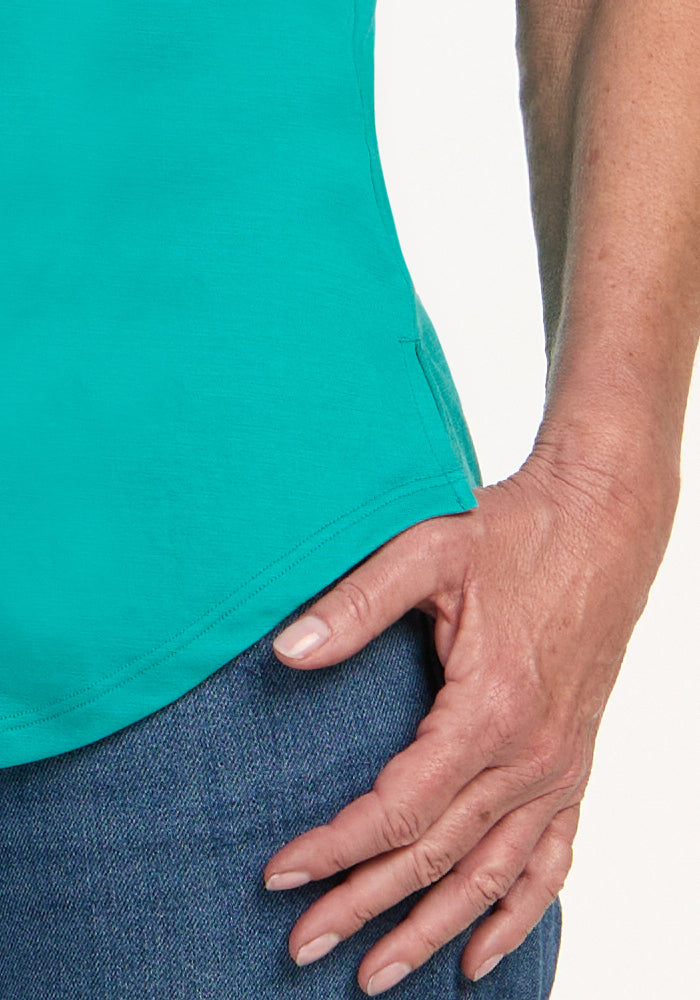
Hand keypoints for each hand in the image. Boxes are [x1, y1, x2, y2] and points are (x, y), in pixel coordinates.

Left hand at [263, 444, 672, 994]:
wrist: (601, 526)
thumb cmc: (515, 535)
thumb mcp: (428, 552)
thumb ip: (355, 605)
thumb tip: (286, 652)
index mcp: (489, 710)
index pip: (397, 809)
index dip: (333, 849)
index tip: (280, 877)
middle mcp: (530, 757)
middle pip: (436, 857)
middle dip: (365, 906)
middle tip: (304, 947)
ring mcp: (558, 768)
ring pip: (489, 877)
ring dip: (431, 930)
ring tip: (378, 975)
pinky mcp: (573, 766)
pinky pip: (550, 862)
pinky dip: (516, 914)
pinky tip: (482, 952)